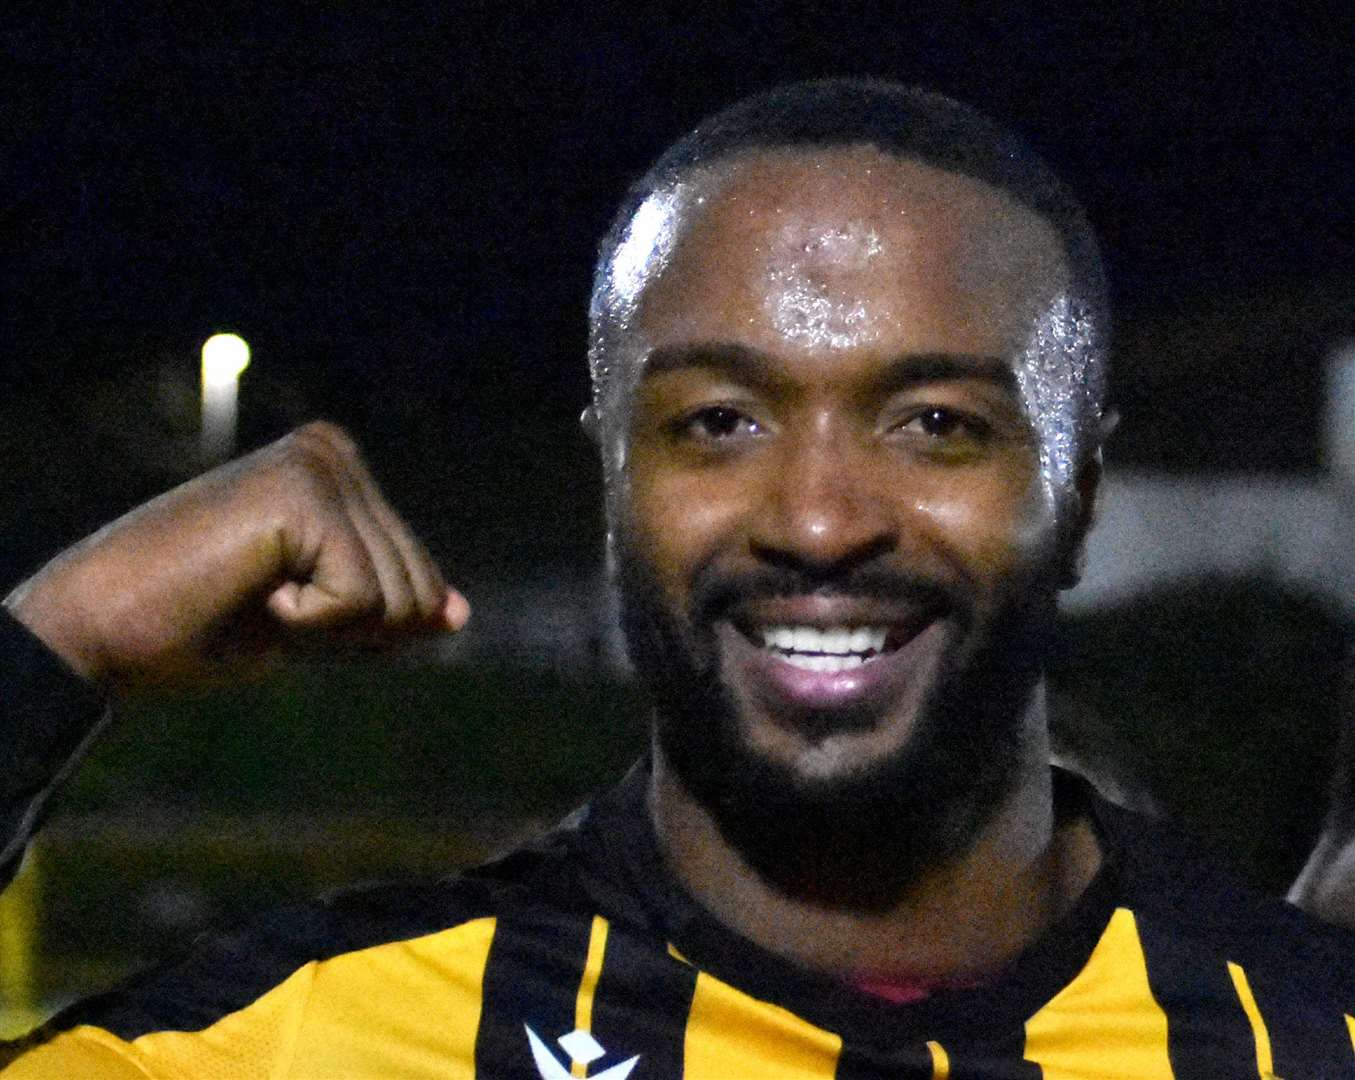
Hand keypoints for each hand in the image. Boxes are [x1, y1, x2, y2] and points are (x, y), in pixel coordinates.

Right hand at [4, 422, 468, 690]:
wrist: (98, 634)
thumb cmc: (199, 627)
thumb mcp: (319, 622)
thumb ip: (387, 606)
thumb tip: (460, 615)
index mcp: (340, 469)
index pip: (420, 580)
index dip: (360, 630)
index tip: (280, 606)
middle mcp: (334, 451)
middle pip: (421, 590)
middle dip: (351, 631)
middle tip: (264, 606)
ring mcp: (320, 465)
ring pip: (401, 601)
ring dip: (329, 630)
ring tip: (253, 594)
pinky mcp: (303, 495)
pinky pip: (363, 602)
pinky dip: (310, 627)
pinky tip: (250, 590)